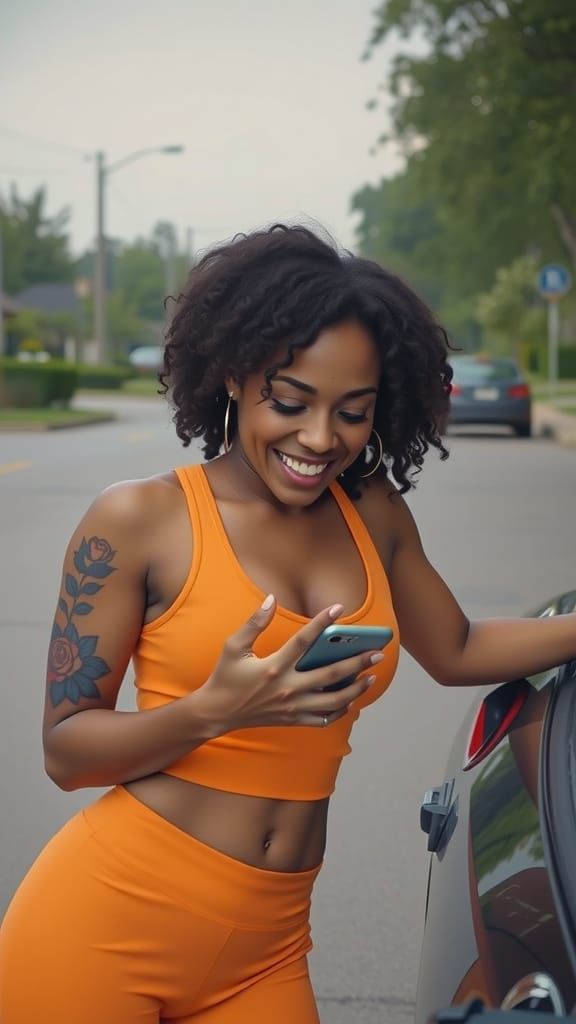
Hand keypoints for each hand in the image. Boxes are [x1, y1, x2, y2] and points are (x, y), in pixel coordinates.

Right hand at [195, 595, 381, 731]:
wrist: (217, 712)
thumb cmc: (225, 677)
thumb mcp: (233, 646)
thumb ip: (254, 622)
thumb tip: (271, 600)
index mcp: (273, 666)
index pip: (303, 640)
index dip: (322, 622)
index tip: (339, 608)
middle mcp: (287, 687)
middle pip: (330, 673)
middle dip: (357, 662)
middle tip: (378, 653)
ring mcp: (292, 706)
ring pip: (333, 700)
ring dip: (356, 689)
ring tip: (371, 677)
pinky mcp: (292, 719)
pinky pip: (323, 718)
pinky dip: (339, 710)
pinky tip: (351, 700)